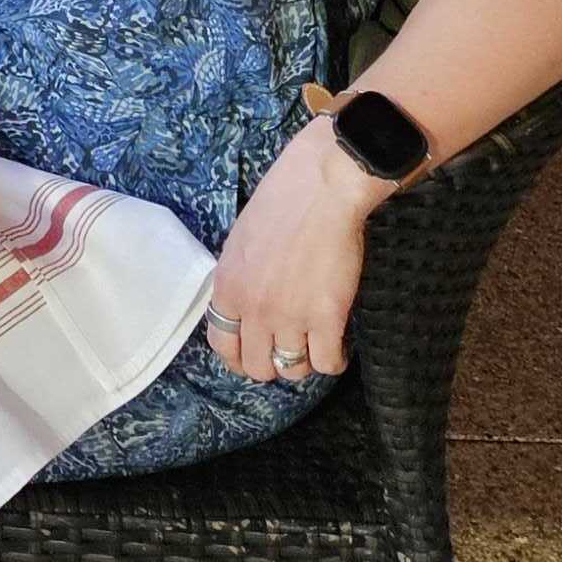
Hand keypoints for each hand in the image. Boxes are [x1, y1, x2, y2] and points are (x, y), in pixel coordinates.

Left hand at [198, 120, 381, 387]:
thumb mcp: (240, 245)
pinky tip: (339, 347)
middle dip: (272, 364)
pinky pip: (327, 363)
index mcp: (227, 289)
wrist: (318, 190)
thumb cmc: (280, 204)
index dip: (239, 358)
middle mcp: (253, 310)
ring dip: (304, 362)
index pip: (222, 346)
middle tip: (289, 350)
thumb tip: (245, 309)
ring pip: (293, 370)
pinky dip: (334, 361)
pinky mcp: (326, 320)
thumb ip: (240, 281)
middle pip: (257, 367)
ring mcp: (289, 319)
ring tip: (316, 345)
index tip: (253, 356)